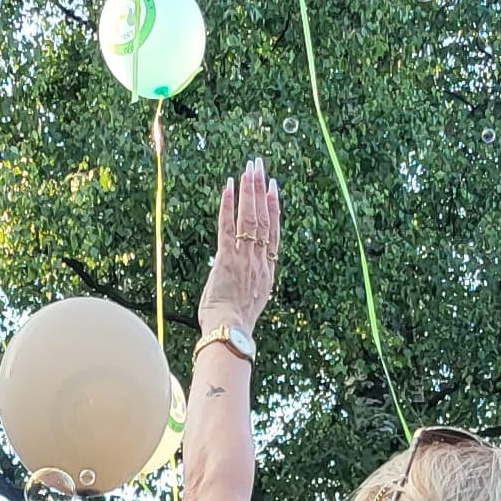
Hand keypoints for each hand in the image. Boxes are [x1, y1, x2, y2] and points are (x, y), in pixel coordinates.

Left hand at [199, 161, 278, 343]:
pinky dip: (229, 207)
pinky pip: (228, 228)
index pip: (273, 232)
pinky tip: (229, 187)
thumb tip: (237, 274)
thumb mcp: (249, 299)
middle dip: (260, 190)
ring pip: (250, 219)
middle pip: (263, 219)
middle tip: (259, 167)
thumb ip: (246, 281)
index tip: (273, 187)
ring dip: (249, 192)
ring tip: (249, 170)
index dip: (273, 208)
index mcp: (266, 270)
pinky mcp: (227, 260)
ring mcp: (244, 259)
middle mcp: (258, 261)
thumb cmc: (235, 322)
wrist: (230, 332)